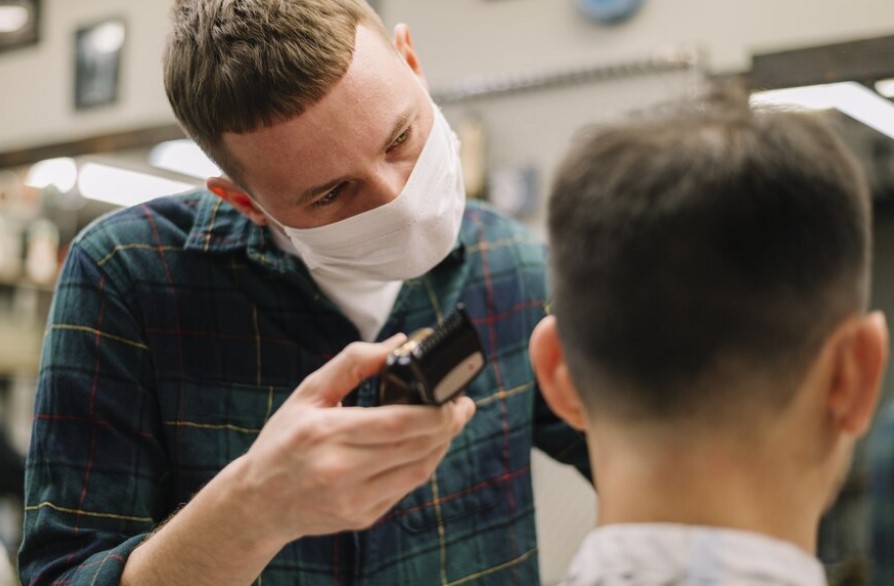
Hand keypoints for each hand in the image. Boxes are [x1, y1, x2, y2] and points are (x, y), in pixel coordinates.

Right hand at [237, 333, 475, 542]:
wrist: (259, 503)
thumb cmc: (283, 441)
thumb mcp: (309, 393)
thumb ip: (353, 363)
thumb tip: (398, 342)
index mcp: (325, 434)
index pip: (396, 425)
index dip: (435, 413)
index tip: (456, 398)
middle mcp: (340, 471)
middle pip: (414, 448)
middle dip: (448, 425)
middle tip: (463, 407)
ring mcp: (353, 500)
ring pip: (418, 471)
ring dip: (441, 445)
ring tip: (450, 424)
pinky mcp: (363, 518)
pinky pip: (406, 488)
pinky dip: (422, 464)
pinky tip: (426, 447)